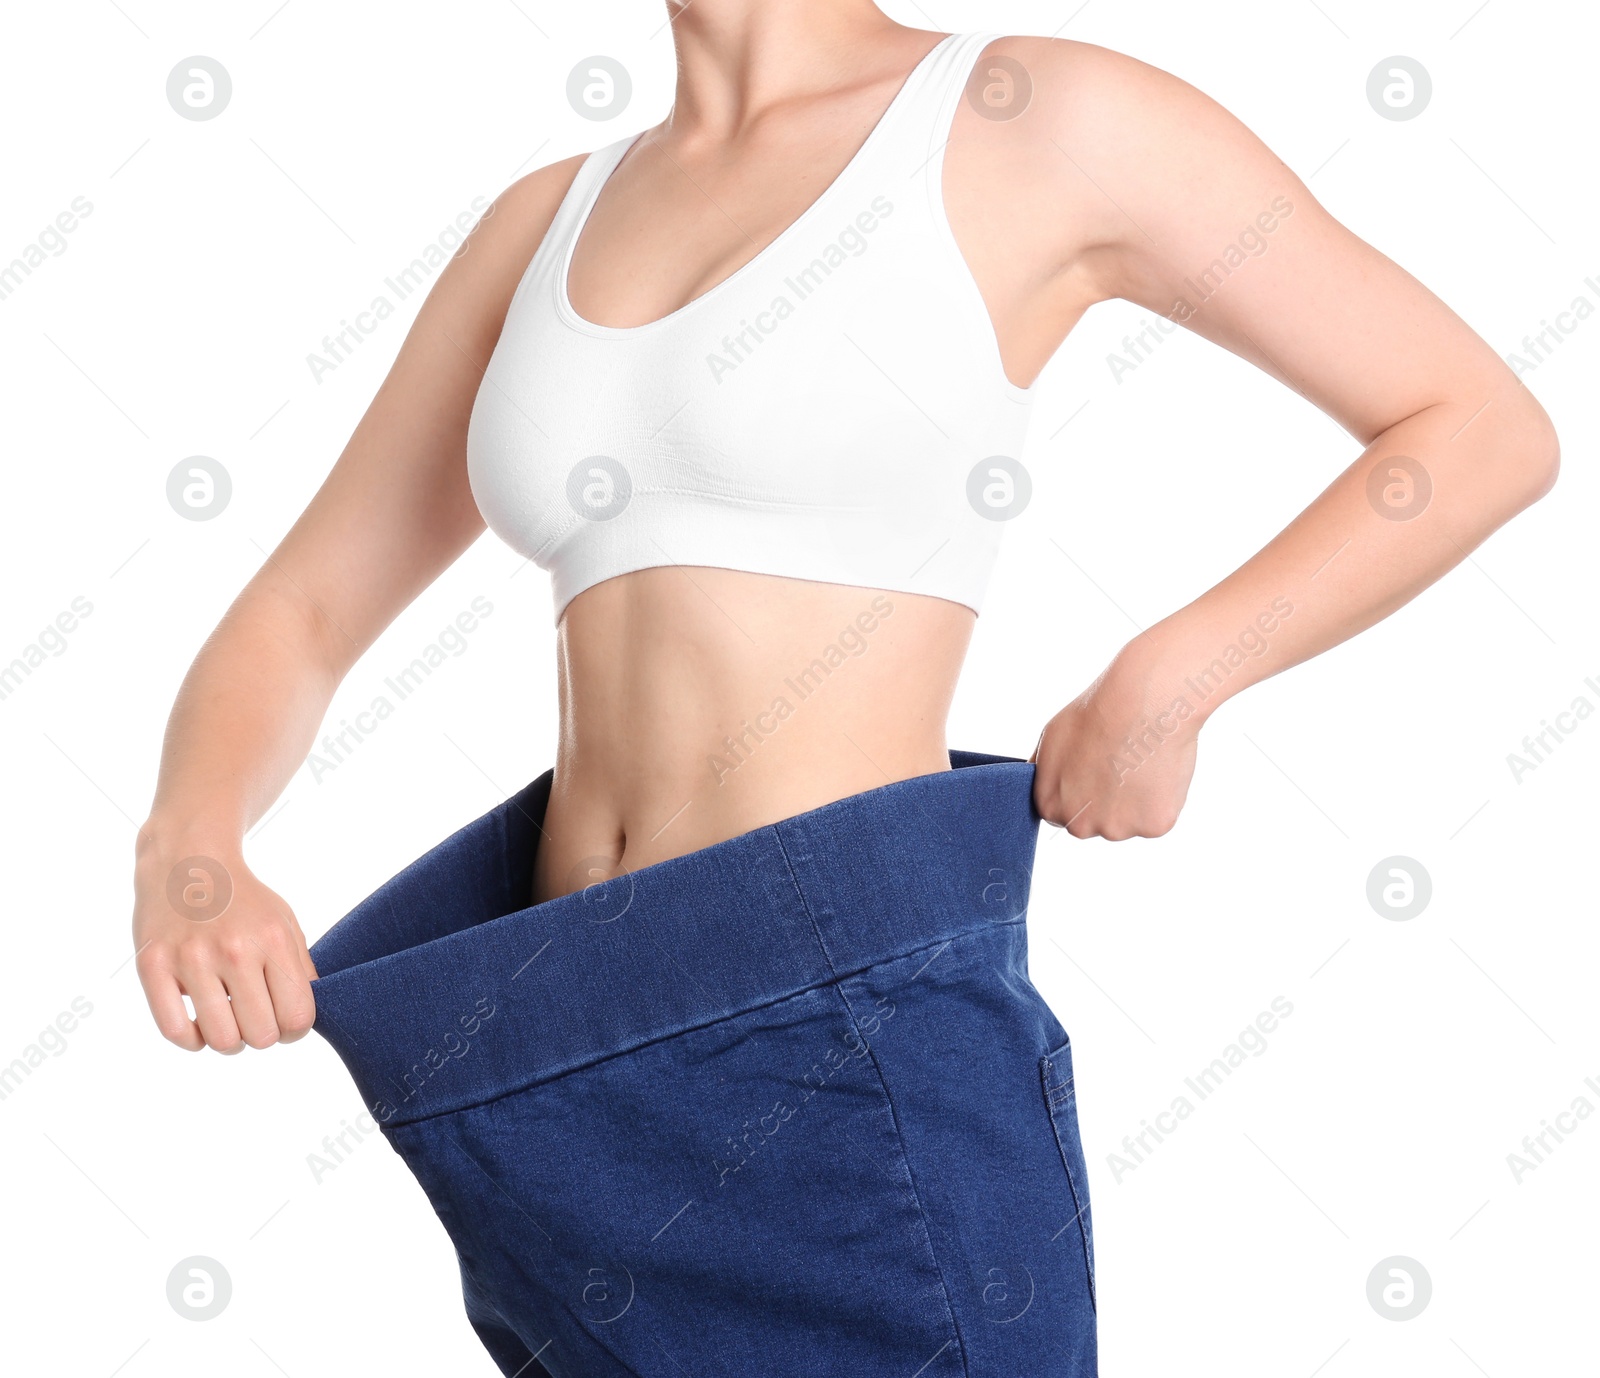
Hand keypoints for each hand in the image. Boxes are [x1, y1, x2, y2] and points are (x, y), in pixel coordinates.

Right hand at [132, 833, 317, 1052]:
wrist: (187, 862)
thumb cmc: (242, 900)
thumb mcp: (285, 923)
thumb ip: (300, 970)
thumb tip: (305, 1019)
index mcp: (273, 940)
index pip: (297, 1017)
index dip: (294, 1031)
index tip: (284, 1021)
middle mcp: (234, 950)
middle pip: (260, 1035)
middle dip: (262, 1036)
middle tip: (254, 1018)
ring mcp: (190, 959)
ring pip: (220, 1040)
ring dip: (229, 1041)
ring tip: (228, 1020)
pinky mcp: (152, 966)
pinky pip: (174, 1031)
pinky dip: (192, 1041)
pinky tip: (199, 1026)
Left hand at [1029, 657, 1200, 839]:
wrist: (1140, 706)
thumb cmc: (1096, 715)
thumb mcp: (1049, 739)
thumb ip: (1043, 771)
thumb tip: (1038, 780)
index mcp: (1050, 807)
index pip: (1064, 812)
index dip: (1083, 790)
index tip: (1096, 771)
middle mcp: (1079, 826)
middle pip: (1096, 822)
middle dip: (1107, 802)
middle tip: (1121, 766)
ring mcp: (1117, 829)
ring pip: (1128, 821)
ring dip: (1136, 802)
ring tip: (1141, 765)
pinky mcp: (1152, 827)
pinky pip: (1157, 818)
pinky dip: (1162, 800)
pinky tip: (1159, 771)